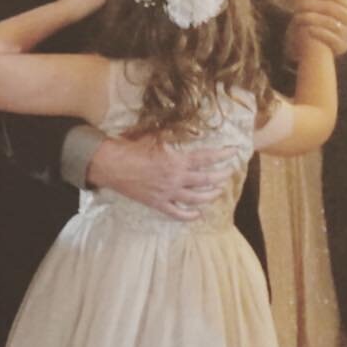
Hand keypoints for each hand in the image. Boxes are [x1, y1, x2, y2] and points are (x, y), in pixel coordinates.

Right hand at [85, 135, 232, 219]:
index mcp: (177, 160)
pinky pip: (178, 213)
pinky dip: (190, 215)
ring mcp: (168, 193)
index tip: (234, 152)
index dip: (222, 155)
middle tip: (229, 173)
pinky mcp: (158, 204)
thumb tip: (189, 130)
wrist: (111, 165)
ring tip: (218, 191)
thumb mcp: (156, 137)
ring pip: (197, 199)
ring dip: (210, 195)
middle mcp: (176, 178)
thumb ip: (174, 137)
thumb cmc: (132, 148)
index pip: (206, 157)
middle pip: (206, 180)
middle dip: (221, 176)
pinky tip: (198, 214)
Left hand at [286, 0, 346, 57]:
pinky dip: (318, 33)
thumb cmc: (313, 15)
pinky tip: (307, 30)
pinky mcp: (343, 46)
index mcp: (346, 3)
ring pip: (331, 22)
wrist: (314, 43)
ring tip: (298, 18)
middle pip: (332, 7)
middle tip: (297, 6)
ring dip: (313, 19)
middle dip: (313, 5)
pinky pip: (331, 38)